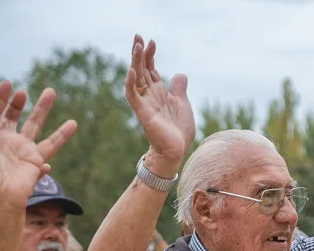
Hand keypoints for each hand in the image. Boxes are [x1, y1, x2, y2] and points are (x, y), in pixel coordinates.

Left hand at [0, 81, 76, 209]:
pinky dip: (62, 136)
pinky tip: (71, 125)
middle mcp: (5, 141)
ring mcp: (21, 150)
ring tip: (51, 92)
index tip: (7, 84)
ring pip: (35, 124)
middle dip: (18, 102)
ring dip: (43, 108)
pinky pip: (52, 144)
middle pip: (13, 115)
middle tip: (22, 92)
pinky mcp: (35, 160)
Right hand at [126, 35, 194, 169]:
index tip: (152, 41)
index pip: (151, 68)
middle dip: (139, 53)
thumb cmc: (178, 130)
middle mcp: (149, 95)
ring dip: (135, 62)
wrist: (176, 150)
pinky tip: (132, 71)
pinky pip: (132, 96)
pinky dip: (131, 84)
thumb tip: (179, 74)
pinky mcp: (142, 113)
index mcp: (159, 92)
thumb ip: (179, 88)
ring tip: (136, 47)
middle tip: (137, 36)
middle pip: (141, 69)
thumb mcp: (183, 104)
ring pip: (136, 78)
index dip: (150, 55)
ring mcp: (144, 103)